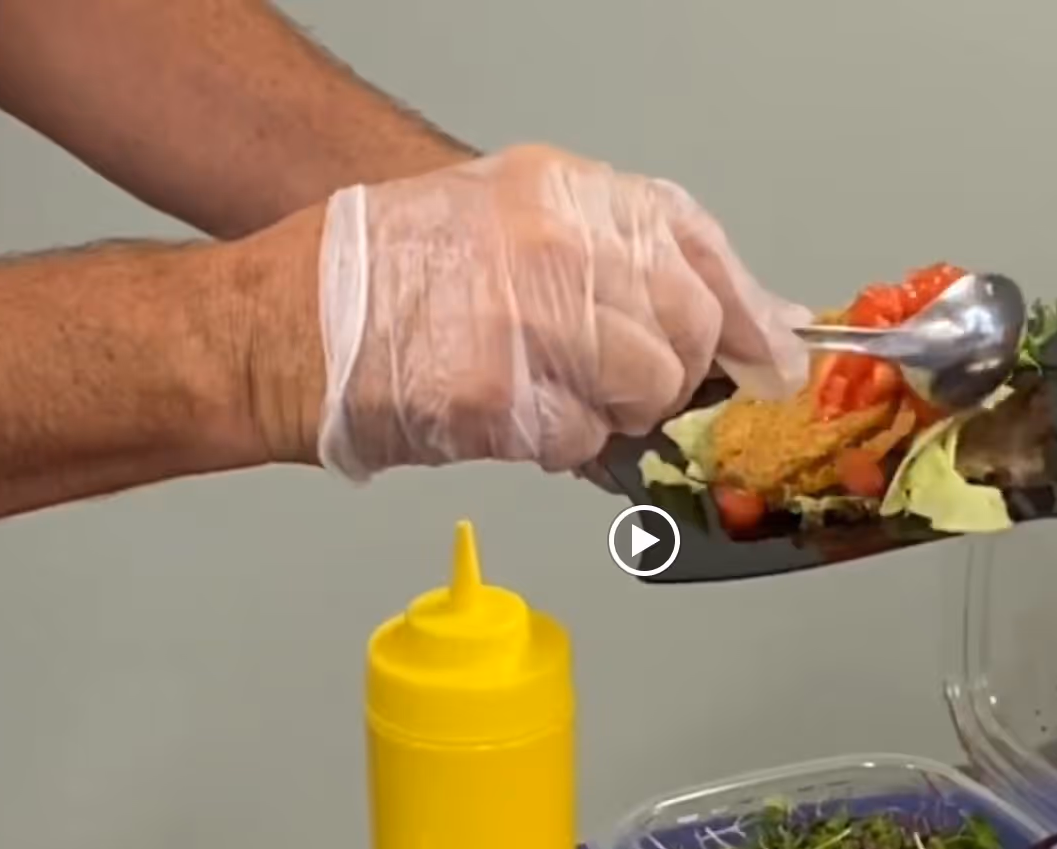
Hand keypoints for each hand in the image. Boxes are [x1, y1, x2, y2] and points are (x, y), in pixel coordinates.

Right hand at [313, 145, 810, 478]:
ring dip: (611, 413)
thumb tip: (720, 314)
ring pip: (646, 391)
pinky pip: (581, 441)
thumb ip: (611, 257)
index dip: (749, 311)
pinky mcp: (503, 397)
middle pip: (688, 328)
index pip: (697, 247)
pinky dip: (556, 446)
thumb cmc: (386, 275)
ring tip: (546, 393)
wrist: (282, 322)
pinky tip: (503, 414)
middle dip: (672, 372)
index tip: (774, 357)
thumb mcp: (507, 219)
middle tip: (626, 384)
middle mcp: (558, 246)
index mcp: (563, 193)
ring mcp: (532, 321)